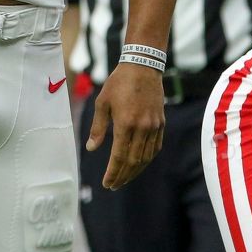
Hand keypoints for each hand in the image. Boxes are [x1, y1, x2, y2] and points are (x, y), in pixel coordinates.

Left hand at [85, 60, 163, 188]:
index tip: (106, 183)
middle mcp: (142, 128)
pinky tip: (139, 164)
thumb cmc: (119, 83)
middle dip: (123, 176)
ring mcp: (153, 126)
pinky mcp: (160, 123)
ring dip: (135, 171)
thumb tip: (91, 148)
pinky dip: (147, 159)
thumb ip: (98, 128)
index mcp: (125, 124)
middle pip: (133, 161)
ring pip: (146, 157)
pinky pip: (155, 147)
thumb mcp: (102, 103)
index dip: (113, 172)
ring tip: (125, 178)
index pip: (119, 156)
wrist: (143, 67)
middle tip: (113, 185)